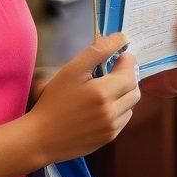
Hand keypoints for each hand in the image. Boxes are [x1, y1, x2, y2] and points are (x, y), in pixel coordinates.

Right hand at [25, 32, 139, 164]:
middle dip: (128, 78)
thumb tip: (121, 37)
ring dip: (124, 95)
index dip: (127, 62)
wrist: (41, 137)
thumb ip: (98, 51)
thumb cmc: (54, 100)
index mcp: (103, 93)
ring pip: (130, 106)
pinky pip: (122, 120)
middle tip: (114, 71)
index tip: (120, 57)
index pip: (130, 74)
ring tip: (107, 89)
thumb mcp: (72, 70)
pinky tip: (102, 106)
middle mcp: (111, 112)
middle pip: (134, 91)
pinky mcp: (107, 139)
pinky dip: (118, 110)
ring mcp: (111, 128)